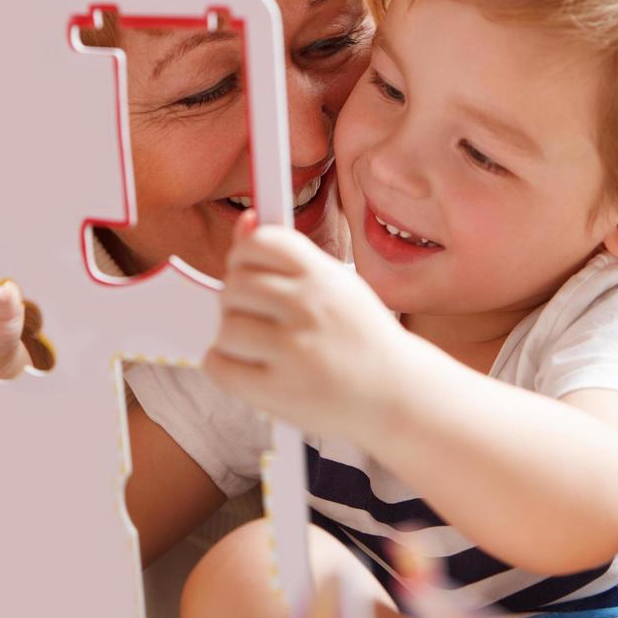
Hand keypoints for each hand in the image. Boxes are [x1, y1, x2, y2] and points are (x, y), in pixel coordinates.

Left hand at [203, 211, 408, 444]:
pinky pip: (218, 365)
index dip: (244, 254)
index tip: (249, 269)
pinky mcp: (278, 391)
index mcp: (323, 276)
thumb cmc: (361, 337)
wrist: (398, 395)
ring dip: (233, 337)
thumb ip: (289, 257)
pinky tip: (250, 366)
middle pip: (235, 285)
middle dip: (238, 299)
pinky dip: (225, 365)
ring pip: (226, 326)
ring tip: (261, 345)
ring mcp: (293, 351)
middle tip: (258, 315)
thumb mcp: (337, 286)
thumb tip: (245, 221)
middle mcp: (309, 307)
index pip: (259, 242)